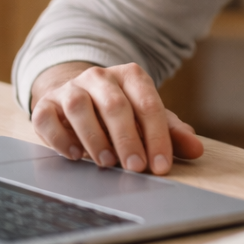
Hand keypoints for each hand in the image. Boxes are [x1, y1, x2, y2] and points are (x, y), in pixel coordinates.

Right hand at [30, 61, 203, 174]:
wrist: (75, 95)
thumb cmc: (119, 111)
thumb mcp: (147, 117)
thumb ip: (171, 133)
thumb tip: (197, 150)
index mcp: (131, 75)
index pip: (148, 105)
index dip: (157, 136)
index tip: (161, 165)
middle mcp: (100, 77)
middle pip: (115, 105)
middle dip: (128, 139)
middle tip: (136, 167)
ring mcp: (71, 88)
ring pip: (80, 107)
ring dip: (94, 137)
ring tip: (106, 163)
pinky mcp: (46, 103)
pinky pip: (47, 118)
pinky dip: (60, 137)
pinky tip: (74, 155)